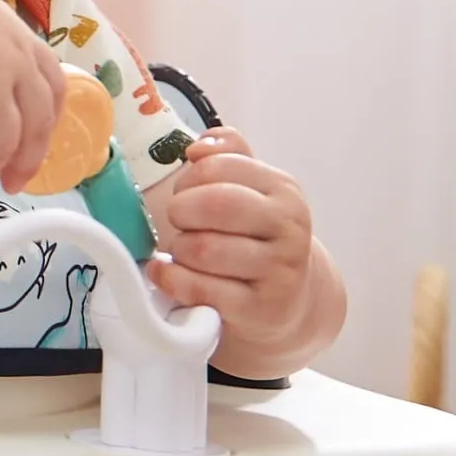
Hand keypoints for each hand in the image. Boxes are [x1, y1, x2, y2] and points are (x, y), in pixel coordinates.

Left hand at [147, 131, 338, 374]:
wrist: (289, 301)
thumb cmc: (257, 238)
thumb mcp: (252, 191)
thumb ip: (227, 156)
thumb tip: (198, 146)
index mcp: (283, 190)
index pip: (219, 165)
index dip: (189, 178)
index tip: (186, 191)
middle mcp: (288, 228)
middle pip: (215, 204)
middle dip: (181, 210)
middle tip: (179, 221)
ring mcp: (278, 271)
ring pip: (203, 249)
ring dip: (178, 250)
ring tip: (184, 252)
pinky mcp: (259, 309)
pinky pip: (199, 288)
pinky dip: (171, 279)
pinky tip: (166, 273)